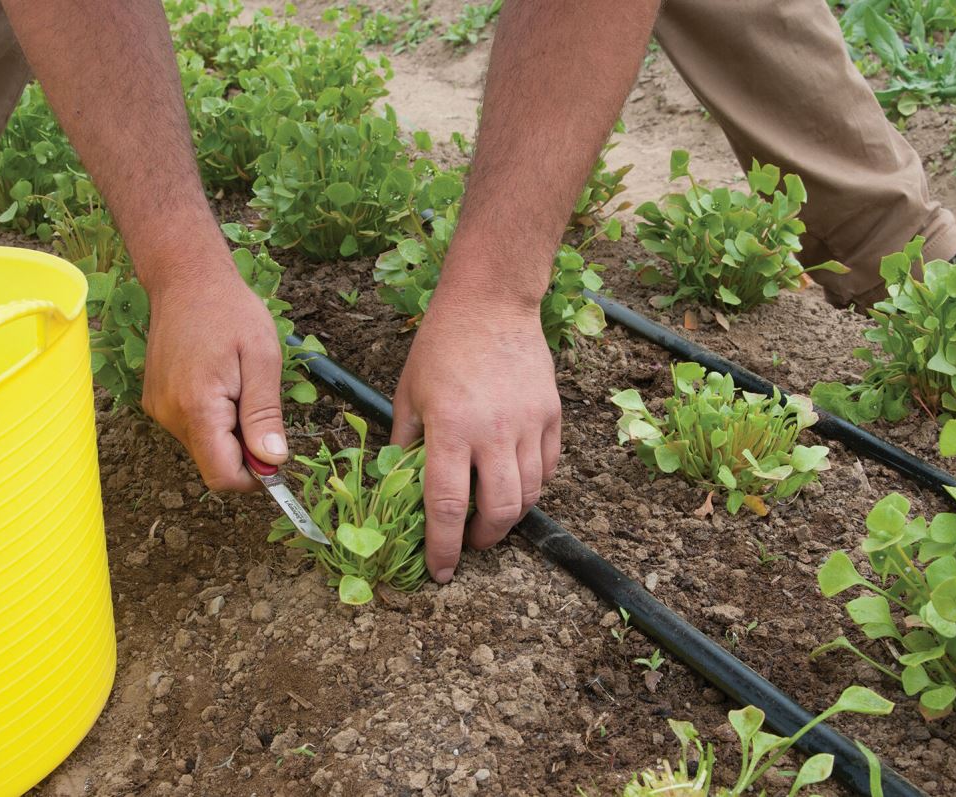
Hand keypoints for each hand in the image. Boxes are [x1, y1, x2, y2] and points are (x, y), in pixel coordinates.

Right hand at [141, 267, 286, 491]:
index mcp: (197, 408)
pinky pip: (192, 428)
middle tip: (258, 402)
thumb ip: (265, 414)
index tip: (275, 453)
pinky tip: (221, 381)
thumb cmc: (229, 311)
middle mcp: (170, 415)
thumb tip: (272, 460)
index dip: (255, 477)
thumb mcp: (262, 358)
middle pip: (214, 464)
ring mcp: (159, 409)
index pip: (223, 477)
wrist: (186, 279)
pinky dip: (213, 418)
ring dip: (230, 431)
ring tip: (238, 385)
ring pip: (204, 447)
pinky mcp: (157, 402)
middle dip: (244, 449)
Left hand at [391, 290, 560, 582]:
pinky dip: (533, 485)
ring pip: (529, 494)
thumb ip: (406, 441)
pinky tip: (516, 483)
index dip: (444, 547)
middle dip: (484, 539)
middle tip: (470, 543)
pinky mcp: (552, 415)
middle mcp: (492, 432)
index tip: (441, 571)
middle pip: (498, 511)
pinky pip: (548, 467)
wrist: (491, 303)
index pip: (446, 505)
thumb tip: (403, 485)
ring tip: (492, 517)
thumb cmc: (441, 345)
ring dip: (509, 517)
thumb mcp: (408, 392)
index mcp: (450, 429)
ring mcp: (528, 424)